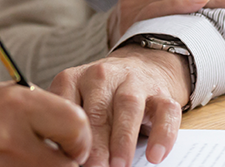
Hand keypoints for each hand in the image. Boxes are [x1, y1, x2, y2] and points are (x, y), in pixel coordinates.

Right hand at [0, 83, 90, 166]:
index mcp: (17, 105)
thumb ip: (39, 110)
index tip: (71, 141)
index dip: (80, 137)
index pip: (77, 125)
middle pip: (68, 165)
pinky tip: (10, 166)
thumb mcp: (0, 96)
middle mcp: (11, 138)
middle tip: (56, 157)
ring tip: (26, 160)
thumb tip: (75, 128)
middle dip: (66, 163)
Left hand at [50, 44, 188, 165]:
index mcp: (74, 79)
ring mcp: (134, 82)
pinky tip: (155, 156)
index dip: (67, 132)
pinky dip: (162, 134)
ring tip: (119, 166)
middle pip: (97, 110)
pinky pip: (165, 112)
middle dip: (95, 143)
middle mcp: (102, 76)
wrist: (140, 67)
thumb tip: (58, 157)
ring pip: (129, 107)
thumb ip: (68, 125)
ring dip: (123, 139)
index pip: (67, 105)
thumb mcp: (76, 102)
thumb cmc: (101, 97)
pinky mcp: (161, 94)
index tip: (69, 156)